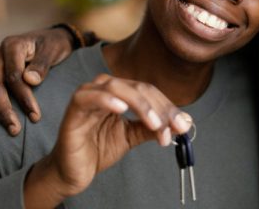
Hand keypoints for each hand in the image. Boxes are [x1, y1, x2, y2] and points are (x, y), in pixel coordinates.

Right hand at [0, 28, 74, 135]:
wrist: (50, 40)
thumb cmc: (53, 45)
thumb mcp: (53, 51)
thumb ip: (42, 64)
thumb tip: (30, 80)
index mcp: (12, 46)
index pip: (13, 75)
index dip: (23, 97)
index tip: (35, 116)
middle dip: (3, 109)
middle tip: (14, 130)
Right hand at [23, 74, 192, 205]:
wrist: (73, 171)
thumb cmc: (99, 148)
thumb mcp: (133, 136)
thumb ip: (154, 128)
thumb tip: (184, 122)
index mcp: (120, 92)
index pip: (150, 92)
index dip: (168, 108)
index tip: (183, 126)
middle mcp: (105, 88)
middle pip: (139, 88)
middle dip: (160, 109)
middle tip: (172, 128)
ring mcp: (88, 95)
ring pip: (119, 88)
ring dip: (141, 106)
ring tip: (154, 125)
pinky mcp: (74, 108)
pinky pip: (89, 97)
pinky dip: (107, 99)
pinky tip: (122, 109)